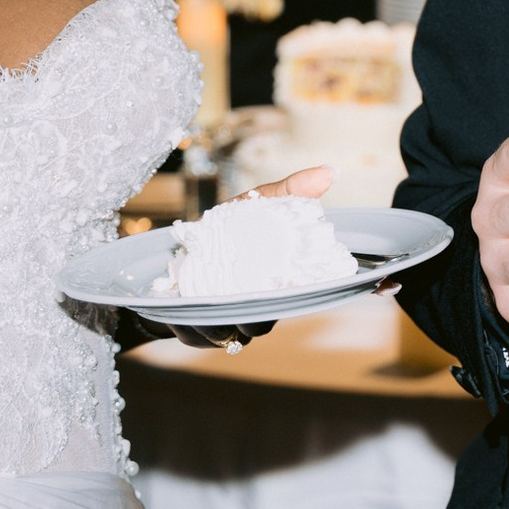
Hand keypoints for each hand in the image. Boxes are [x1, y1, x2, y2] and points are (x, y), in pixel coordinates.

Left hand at [163, 166, 331, 348]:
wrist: (187, 248)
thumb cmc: (230, 227)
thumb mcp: (256, 203)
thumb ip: (291, 191)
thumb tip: (330, 171)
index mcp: (274, 286)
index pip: (285, 304)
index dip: (278, 302)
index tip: (266, 288)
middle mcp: (252, 310)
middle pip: (257, 327)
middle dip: (246, 318)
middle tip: (232, 299)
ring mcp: (224, 322)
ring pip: (224, 335)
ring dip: (213, 323)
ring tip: (201, 304)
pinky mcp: (194, 330)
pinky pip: (192, 336)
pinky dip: (185, 327)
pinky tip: (178, 313)